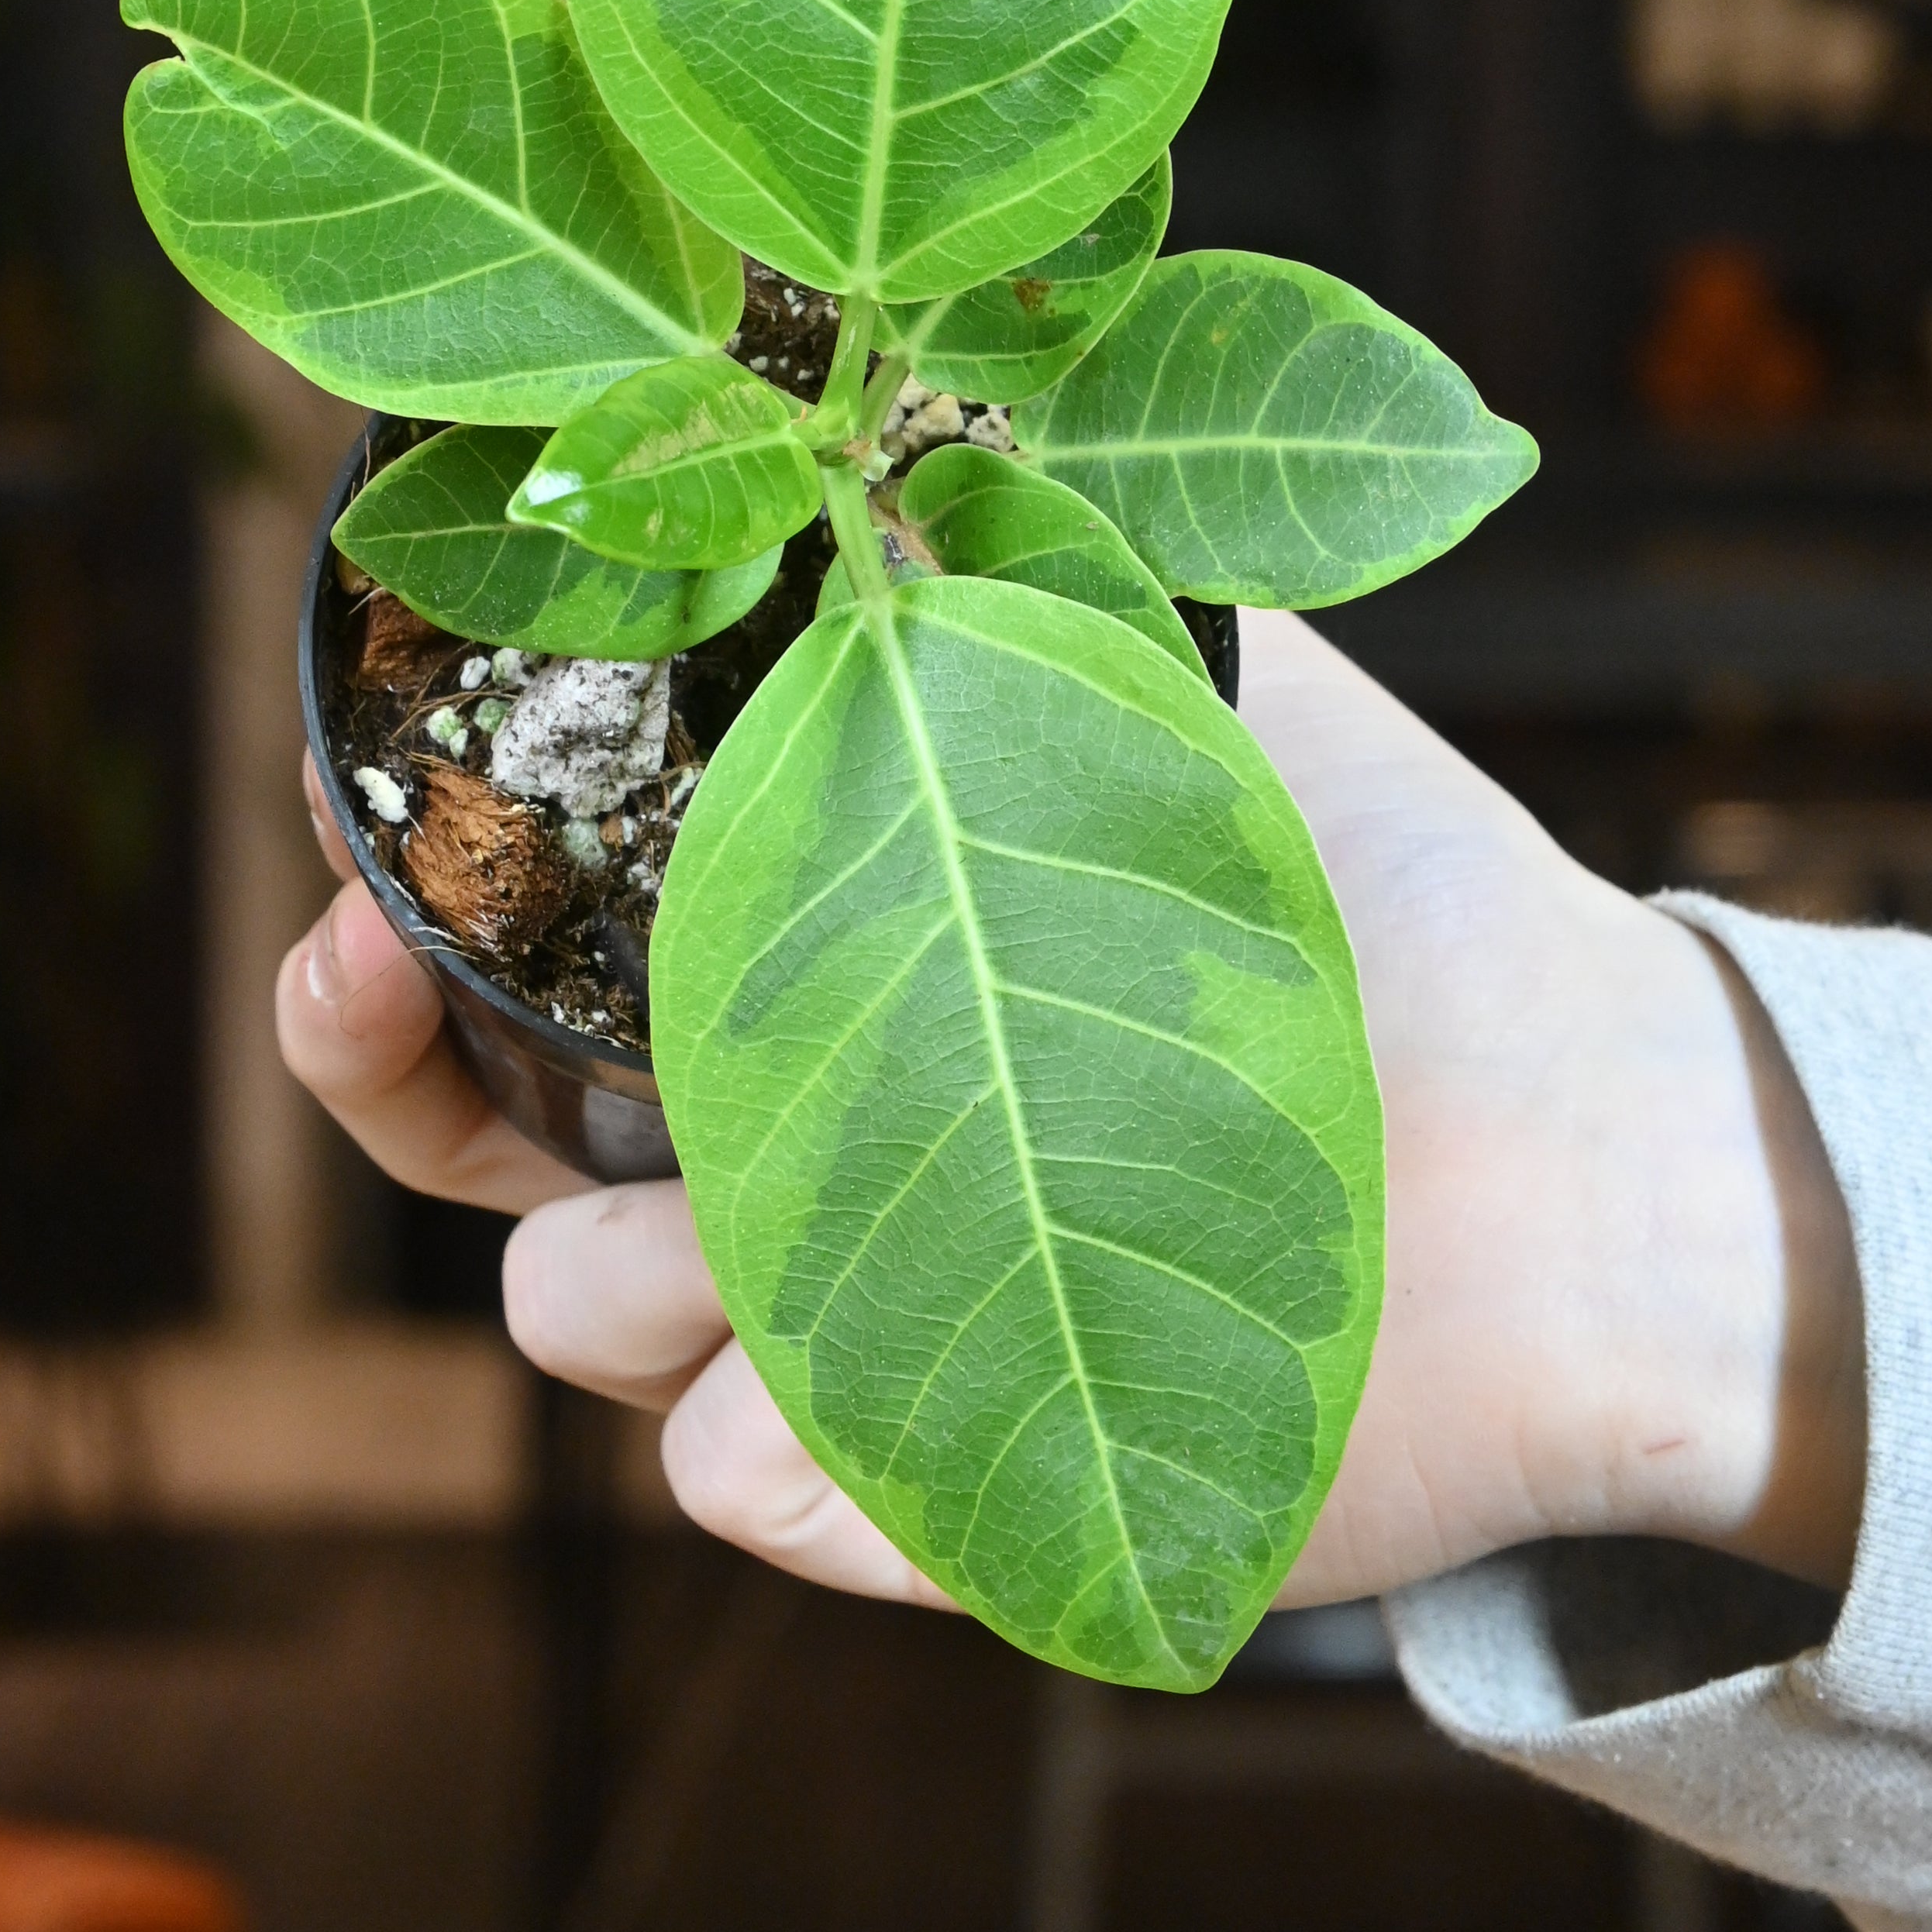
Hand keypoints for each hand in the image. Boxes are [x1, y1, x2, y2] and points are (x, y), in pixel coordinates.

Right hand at [279, 612, 1865, 1617]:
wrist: (1585, 1148)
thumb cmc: (1382, 893)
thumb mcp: (1164, 667)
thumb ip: (979, 554)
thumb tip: (807, 415)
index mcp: (811, 983)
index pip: (514, 977)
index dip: (395, 921)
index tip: (346, 849)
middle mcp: (797, 1168)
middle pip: (478, 1171)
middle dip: (388, 1066)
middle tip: (365, 969)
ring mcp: (842, 1353)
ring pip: (585, 1322)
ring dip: (693, 1233)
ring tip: (923, 1123)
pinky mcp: (924, 1516)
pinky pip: (741, 1484)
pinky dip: (827, 1406)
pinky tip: (990, 1307)